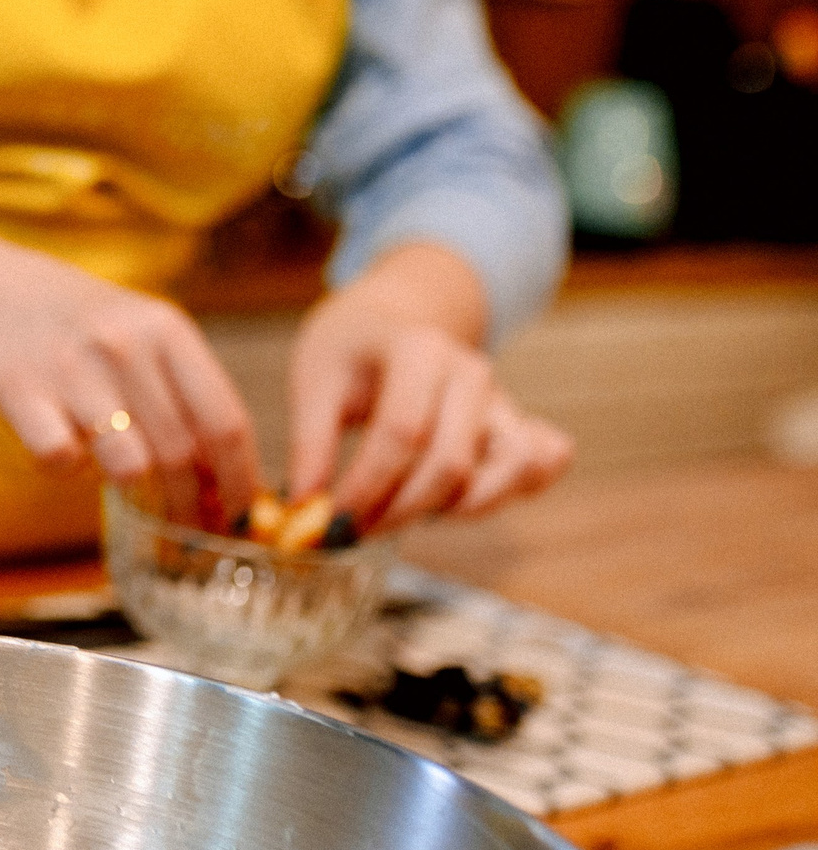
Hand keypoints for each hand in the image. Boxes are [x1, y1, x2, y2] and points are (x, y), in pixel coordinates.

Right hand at [0, 239, 261, 521]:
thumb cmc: (91, 329)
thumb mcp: (149, 339)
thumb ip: (189, 397)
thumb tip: (228, 483)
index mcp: (168, 330)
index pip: (225, 422)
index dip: (238, 479)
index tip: (237, 513)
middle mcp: (124, 344)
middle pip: (180, 454)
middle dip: (187, 504)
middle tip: (185, 524)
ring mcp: (70, 367)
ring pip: (128, 467)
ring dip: (132, 490)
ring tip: (127, 484)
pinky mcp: (19, 390)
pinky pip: (62, 461)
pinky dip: (68, 469)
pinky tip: (68, 448)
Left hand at [289, 244, 572, 529]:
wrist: (390, 320)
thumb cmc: (349, 351)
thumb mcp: (314, 382)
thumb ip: (309, 445)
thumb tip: (305, 511)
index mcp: (418, 350)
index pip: (402, 433)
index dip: (368, 486)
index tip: (334, 521)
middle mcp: (471, 373)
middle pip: (452, 462)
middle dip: (402, 510)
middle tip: (358, 530)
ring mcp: (502, 398)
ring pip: (510, 469)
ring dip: (459, 510)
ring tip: (405, 514)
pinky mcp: (517, 424)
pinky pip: (544, 462)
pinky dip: (512, 492)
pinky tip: (455, 504)